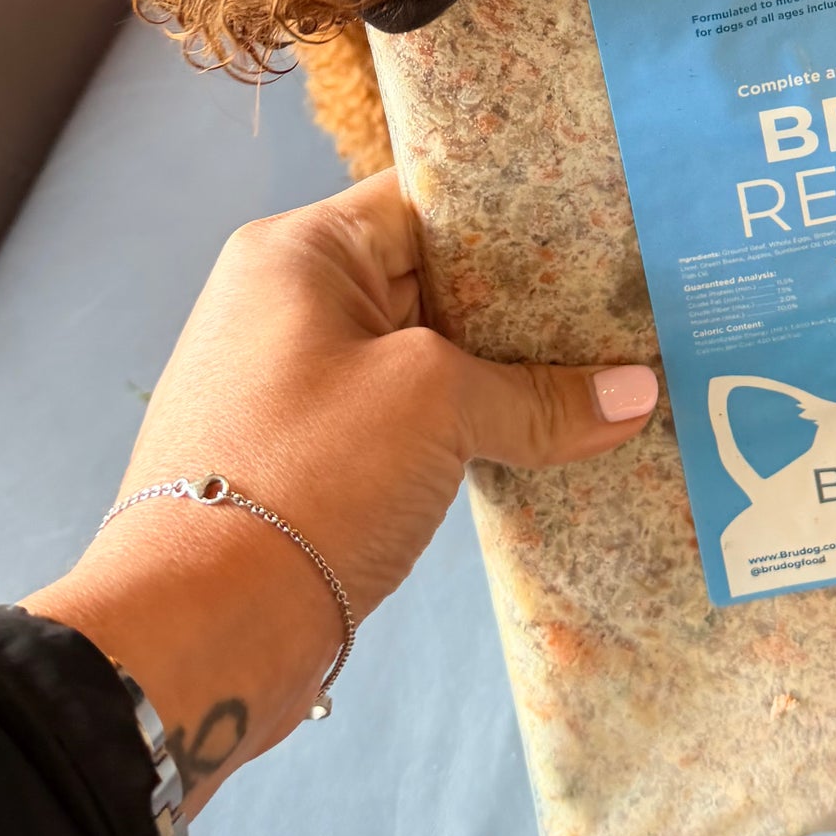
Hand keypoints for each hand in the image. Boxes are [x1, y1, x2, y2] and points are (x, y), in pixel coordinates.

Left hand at [23, 170, 656, 812]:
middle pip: (436, 278)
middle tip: (632, 306)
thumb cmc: (305, 477)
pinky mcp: (314, 462)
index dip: (521, 213)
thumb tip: (638, 393)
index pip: (429, 200)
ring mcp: (300, 387)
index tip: (608, 225)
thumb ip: (538, 393)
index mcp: (300, 252)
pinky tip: (554, 444)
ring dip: (508, 376)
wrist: (197, 635)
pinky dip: (474, 429)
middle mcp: (291, 305)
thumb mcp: (434, 406)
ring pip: (429, 358)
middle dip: (530, 303)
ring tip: (615, 374)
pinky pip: (411, 422)